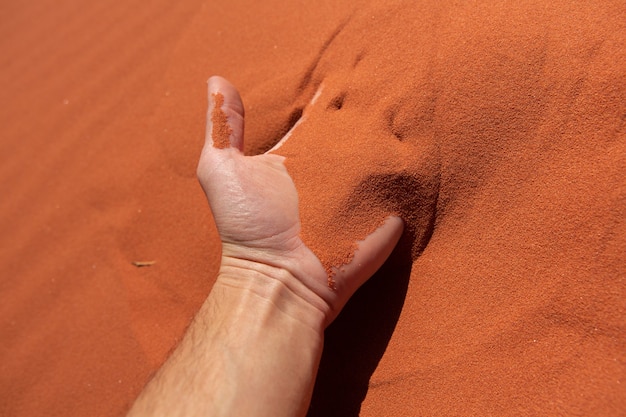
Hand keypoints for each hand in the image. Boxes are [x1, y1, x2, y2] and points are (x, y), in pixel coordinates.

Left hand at [197, 76, 402, 324]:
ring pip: (387, 146)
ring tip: (418, 89)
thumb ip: (224, 126)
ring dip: (400, 123)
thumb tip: (217, 79)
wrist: (280, 276)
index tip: (345, 67)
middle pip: (359, 125)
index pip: (321, 116)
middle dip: (373, 100)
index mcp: (300, 154)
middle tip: (395, 67)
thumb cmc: (247, 226)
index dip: (332, 93)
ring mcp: (362, 188)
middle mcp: (333, 167)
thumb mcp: (221, 169)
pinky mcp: (386, 209)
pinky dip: (419, 159)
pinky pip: (407, 178)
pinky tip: (432, 130)